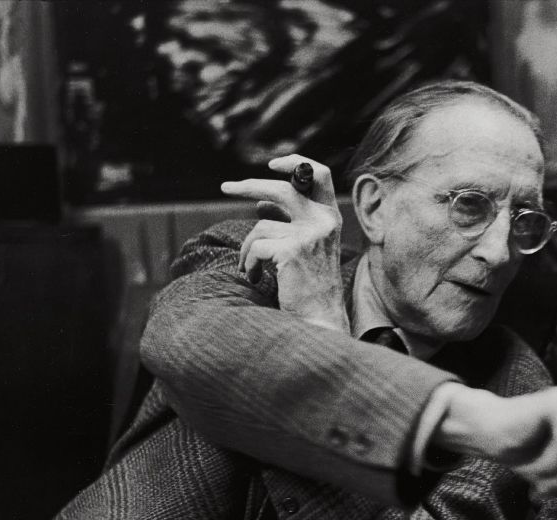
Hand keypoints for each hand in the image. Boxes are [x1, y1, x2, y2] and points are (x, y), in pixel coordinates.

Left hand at [220, 155, 348, 331]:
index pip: (320, 174)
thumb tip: (261, 204)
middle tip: (225, 187)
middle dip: (249, 186)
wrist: (320, 320)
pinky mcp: (292, 251)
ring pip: (261, 226)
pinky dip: (250, 263)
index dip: (295, 162)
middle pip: (282, 188)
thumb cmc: (311, 288)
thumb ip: (288, 222)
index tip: (273, 164)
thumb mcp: (305, 248)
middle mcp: (324, 222)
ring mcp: (309, 235)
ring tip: (250, 268)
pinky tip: (255, 278)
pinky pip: (256, 247)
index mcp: (331, 218)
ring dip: (247, 248)